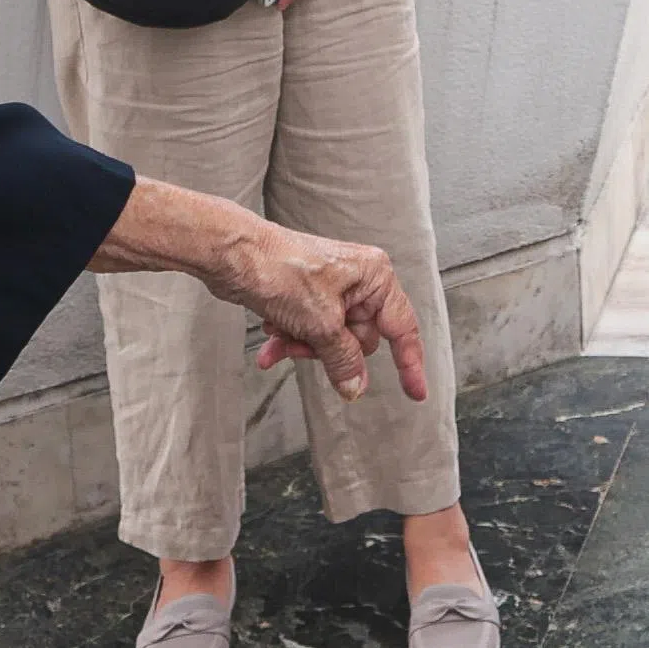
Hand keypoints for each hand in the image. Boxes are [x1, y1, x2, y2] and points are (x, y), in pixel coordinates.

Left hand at [219, 211, 428, 402]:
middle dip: (329, 350)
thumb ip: (343, 360)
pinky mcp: (306, 297)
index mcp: (374, 277)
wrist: (232, 254)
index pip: (402, 328)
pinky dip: (291, 339)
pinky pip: (309, 332)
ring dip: (304, 346)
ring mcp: (331, 290)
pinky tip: (270, 342)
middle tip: (305, 343)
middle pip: (359, 340)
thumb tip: (356, 387)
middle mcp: (358, 281)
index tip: (416, 393)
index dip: (410, 363)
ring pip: (330, 340)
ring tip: (280, 336)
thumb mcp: (320, 323)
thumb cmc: (279, 269)